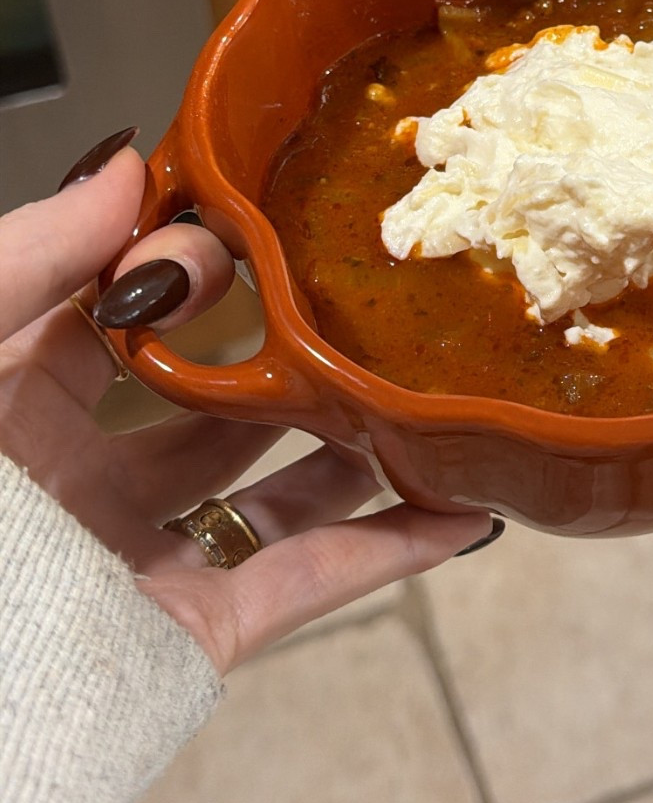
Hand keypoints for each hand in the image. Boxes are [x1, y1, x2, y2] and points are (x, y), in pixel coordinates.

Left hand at [0, 135, 493, 673]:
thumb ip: (30, 255)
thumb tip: (126, 164)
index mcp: (6, 412)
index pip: (110, 315)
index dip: (176, 264)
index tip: (236, 229)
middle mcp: (74, 485)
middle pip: (205, 400)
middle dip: (282, 345)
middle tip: (353, 290)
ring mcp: (136, 564)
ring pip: (268, 488)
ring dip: (349, 440)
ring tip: (421, 381)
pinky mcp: (188, 638)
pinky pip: (302, 585)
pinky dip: (385, 549)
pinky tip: (457, 506)